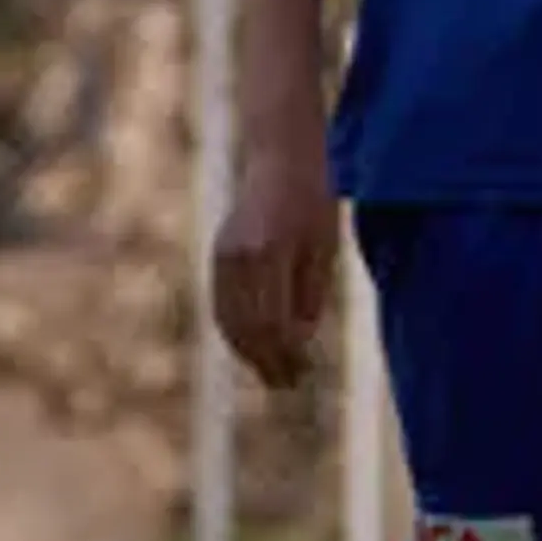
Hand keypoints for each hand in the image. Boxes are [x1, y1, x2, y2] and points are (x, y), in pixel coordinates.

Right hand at [211, 133, 340, 391]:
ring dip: (248, 352)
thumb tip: (297, 343)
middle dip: (267, 361)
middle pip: (248, 328)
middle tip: (287, 384)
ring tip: (271, 373)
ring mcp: (223, 255)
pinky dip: (235, 331)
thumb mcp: (323, 247)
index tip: (302, 374)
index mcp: (271, 253)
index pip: (273, 323)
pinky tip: (253, 346)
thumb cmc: (313, 199)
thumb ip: (309, 296)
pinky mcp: (218, 254)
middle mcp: (240, 257)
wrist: (280, 156)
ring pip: (229, 320)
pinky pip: (222, 304)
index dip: (287, 355)